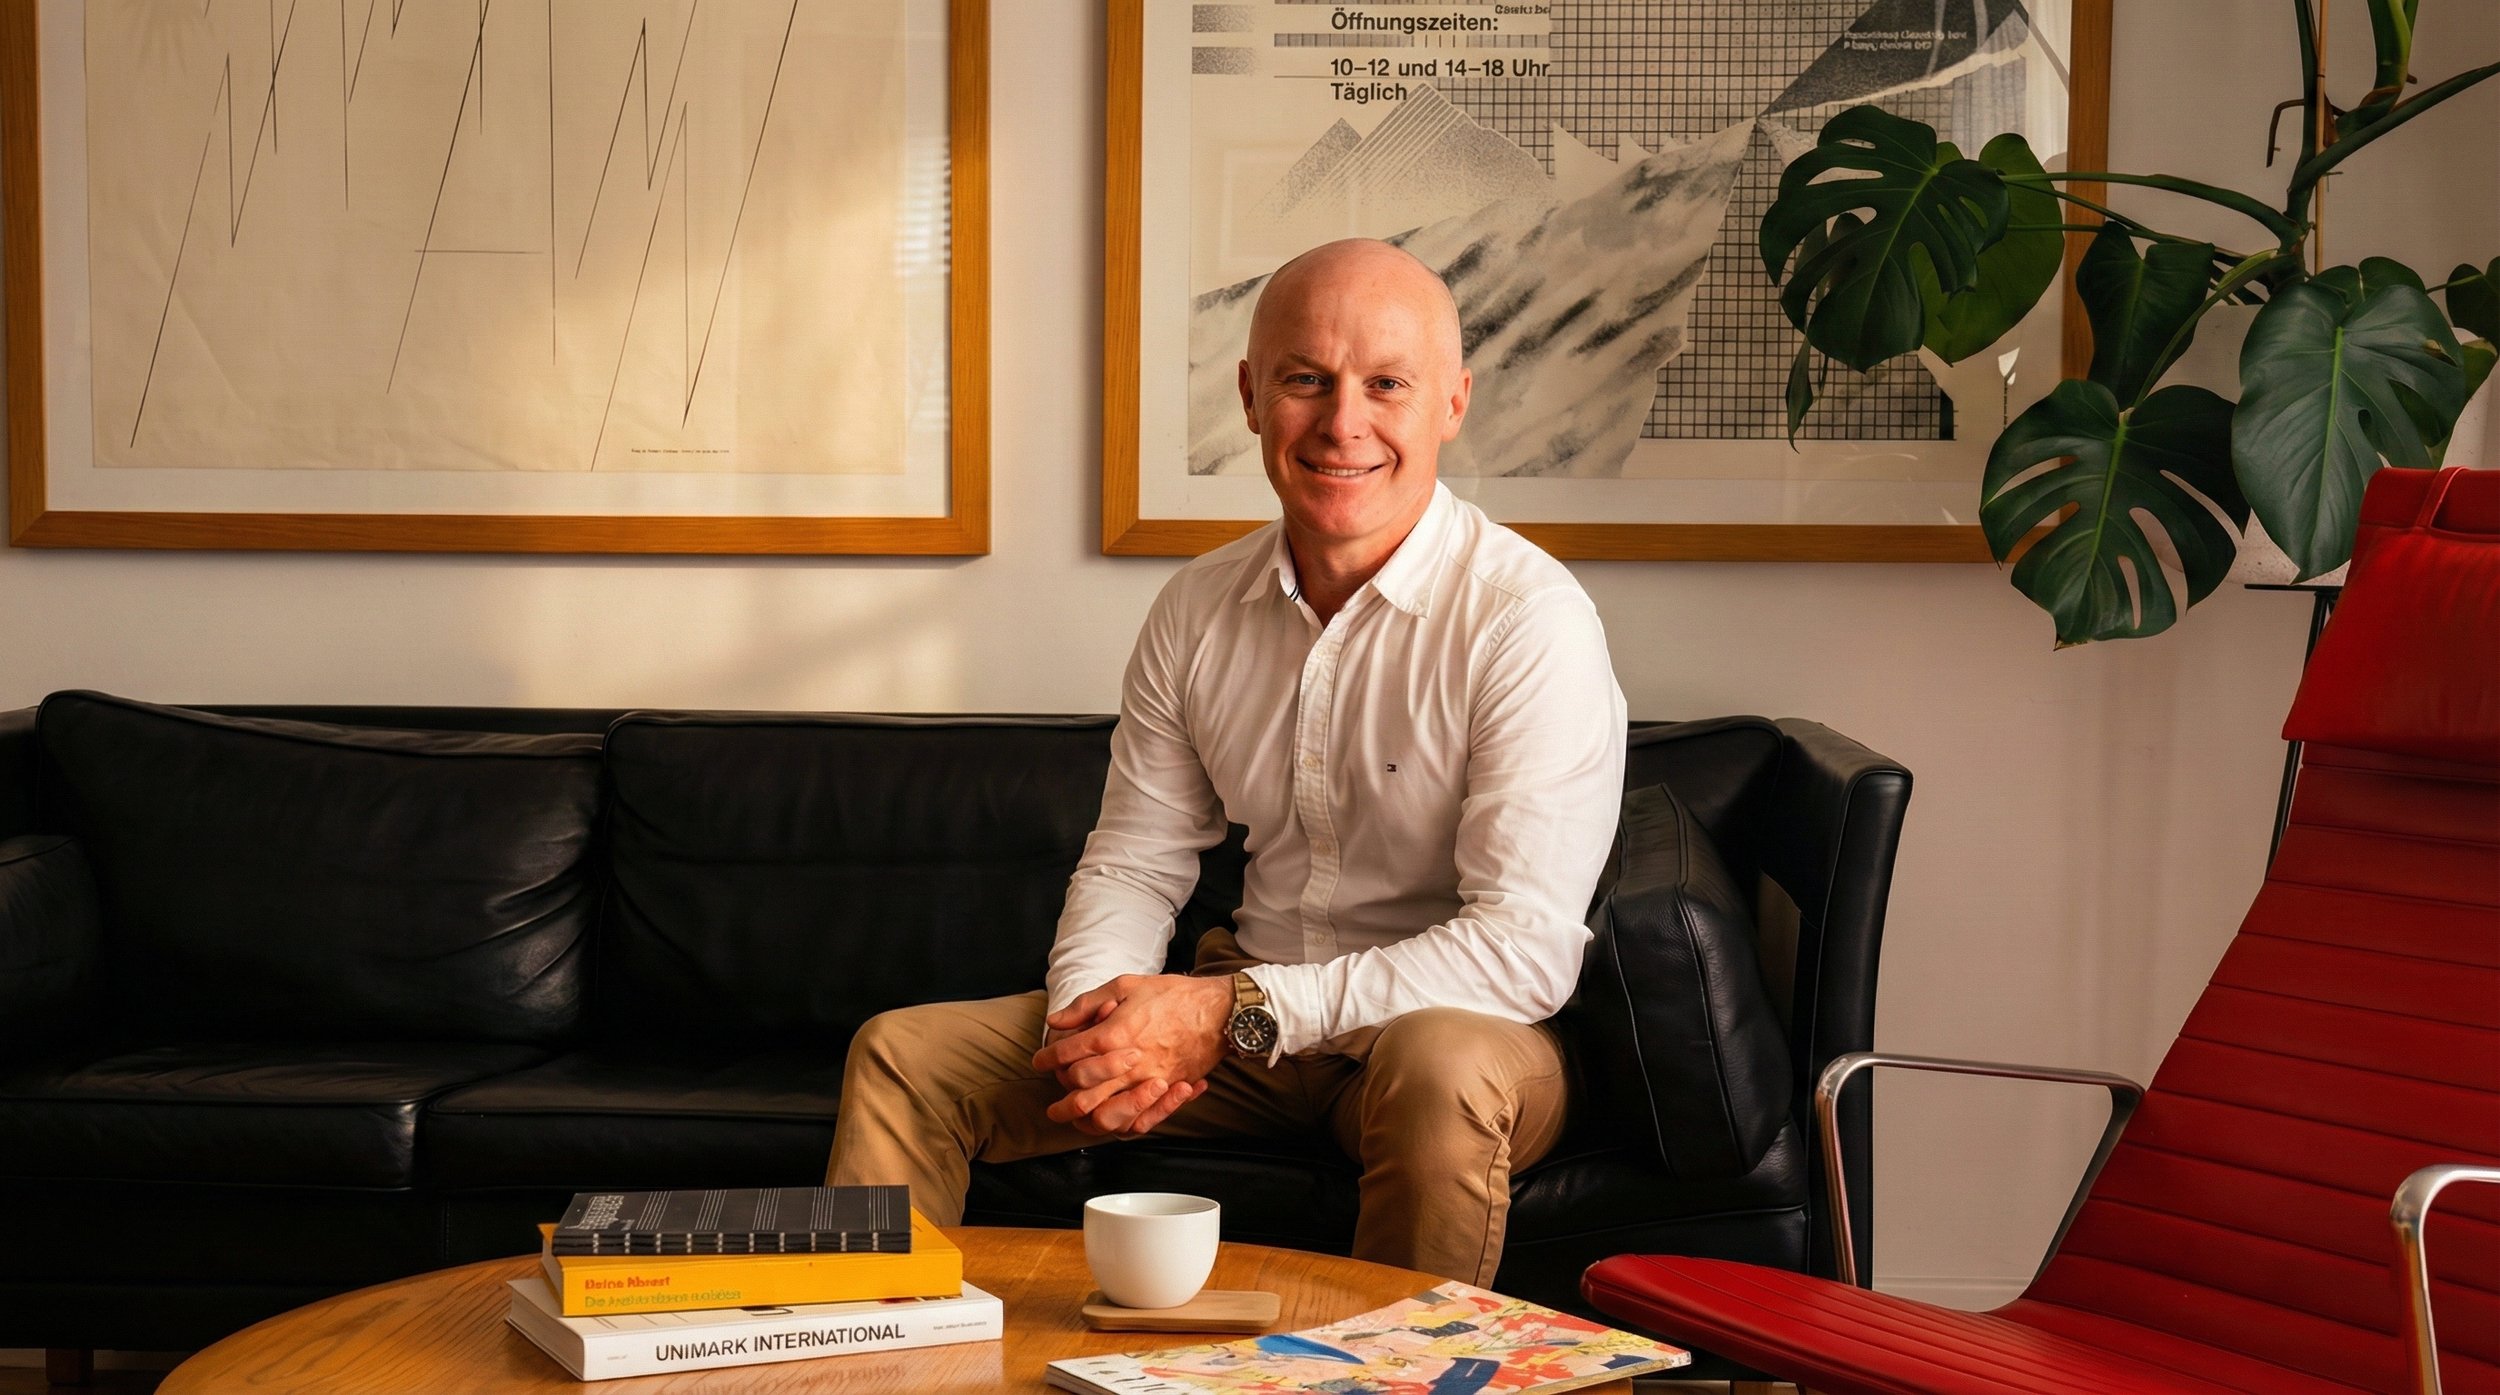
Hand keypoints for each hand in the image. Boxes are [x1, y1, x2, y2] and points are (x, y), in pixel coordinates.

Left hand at [1031, 974, 1232, 1136]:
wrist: (1220, 1010)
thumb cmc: (1174, 995)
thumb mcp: (1126, 986)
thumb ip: (1087, 1005)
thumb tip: (1056, 1021)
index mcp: (1115, 1033)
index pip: (1069, 1054)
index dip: (1048, 1058)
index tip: (1041, 1060)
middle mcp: (1130, 1063)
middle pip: (1083, 1092)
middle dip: (1062, 1100)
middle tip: (1052, 1103)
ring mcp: (1150, 1081)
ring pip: (1108, 1115)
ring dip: (1085, 1120)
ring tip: (1074, 1119)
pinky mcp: (1168, 1091)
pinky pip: (1141, 1121)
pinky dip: (1121, 1124)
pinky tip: (1110, 1120)